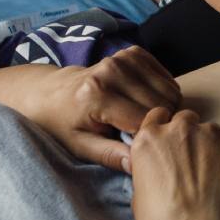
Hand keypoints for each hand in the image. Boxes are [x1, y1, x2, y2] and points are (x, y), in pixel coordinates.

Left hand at [0, 46, 181, 171]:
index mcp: (98, 95)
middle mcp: (112, 71)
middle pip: (161, 104)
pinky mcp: (132, 53)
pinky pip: (166, 78)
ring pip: (169, 90)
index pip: (145, 121)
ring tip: (140, 118)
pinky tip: (143, 101)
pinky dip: (162, 92)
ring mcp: (123, 58)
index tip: (140, 146)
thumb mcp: (80, 146)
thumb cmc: (64, 124)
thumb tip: (138, 167)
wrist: (51, 93)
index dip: (148, 137)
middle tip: (140, 133)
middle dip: (158, 122)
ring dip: (163, 107)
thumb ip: (110, 155)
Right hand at [128, 106, 219, 219]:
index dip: (164, 129)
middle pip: (185, 120)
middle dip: (187, 136)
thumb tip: (158, 165)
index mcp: (149, 138)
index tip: (169, 143)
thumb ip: (149, 166)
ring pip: (210, 131)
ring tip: (210, 176)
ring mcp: (208, 133)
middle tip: (192, 163)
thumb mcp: (138, 192)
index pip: (157, 116)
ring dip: (209, 146)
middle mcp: (178, 128)